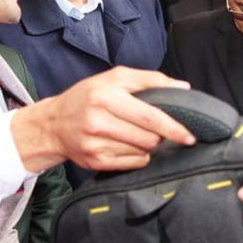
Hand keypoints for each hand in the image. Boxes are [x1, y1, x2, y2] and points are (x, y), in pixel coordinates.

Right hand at [12, 67, 194, 173]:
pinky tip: (125, 144)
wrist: (53, 124)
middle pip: (149, 138)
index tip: (189, 134)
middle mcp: (98, 121)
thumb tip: (183, 87)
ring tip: (134, 133)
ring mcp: (95, 144)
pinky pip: (133, 163)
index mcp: (105, 96)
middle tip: (153, 128)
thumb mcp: (114, 78)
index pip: (150, 116)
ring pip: (143, 152)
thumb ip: (150, 80)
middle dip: (159, 135)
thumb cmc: (87, 97)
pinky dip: (137, 155)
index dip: (173, 127)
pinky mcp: (95, 162)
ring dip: (148, 145)